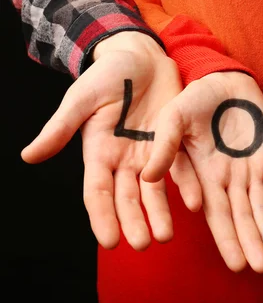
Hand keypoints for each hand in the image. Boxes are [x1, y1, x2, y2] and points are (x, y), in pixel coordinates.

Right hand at [21, 32, 198, 250]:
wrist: (141, 57)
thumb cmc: (107, 76)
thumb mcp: (82, 99)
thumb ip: (60, 128)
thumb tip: (28, 157)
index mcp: (99, 152)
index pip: (98, 192)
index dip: (102, 217)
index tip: (109, 242)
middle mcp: (124, 159)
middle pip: (127, 198)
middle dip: (133, 222)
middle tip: (143, 245)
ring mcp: (150, 153)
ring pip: (154, 191)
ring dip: (159, 213)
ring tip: (165, 236)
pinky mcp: (173, 142)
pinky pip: (180, 167)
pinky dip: (186, 184)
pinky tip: (195, 202)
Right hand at [141, 71, 262, 272]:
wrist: (224, 79)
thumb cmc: (195, 98)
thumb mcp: (173, 118)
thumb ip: (164, 146)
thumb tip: (149, 177)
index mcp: (205, 175)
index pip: (217, 215)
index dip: (226, 238)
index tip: (236, 263)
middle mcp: (229, 178)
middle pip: (242, 218)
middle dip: (251, 243)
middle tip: (262, 269)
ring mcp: (252, 168)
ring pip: (261, 207)